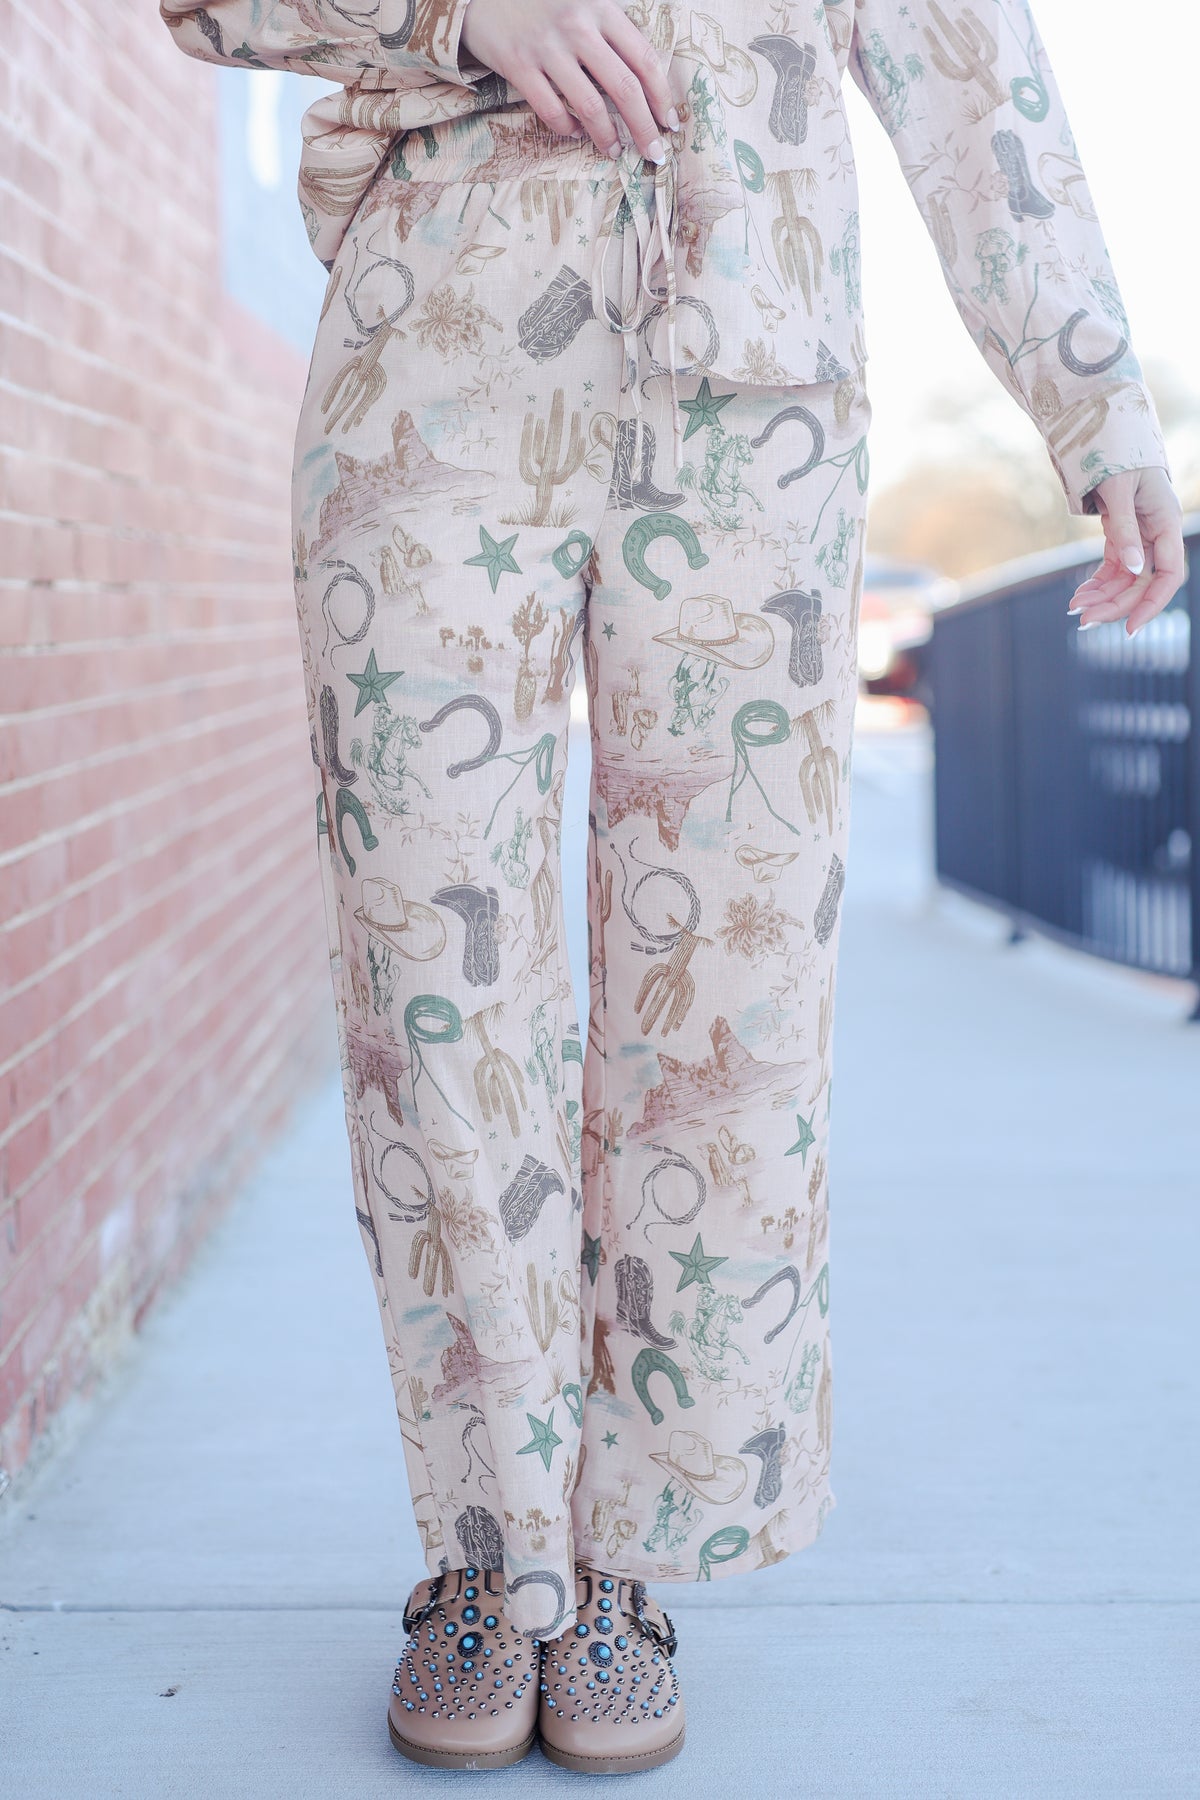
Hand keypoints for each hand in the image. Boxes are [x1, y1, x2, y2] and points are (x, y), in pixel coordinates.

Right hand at [460, 0, 679, 161]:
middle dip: (644, 127)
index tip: (669, 122)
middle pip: (624, 88)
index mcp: (601, 8)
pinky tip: (574, 132)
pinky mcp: (519, 65)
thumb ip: (611, 32)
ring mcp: (547, 47)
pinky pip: (552, 110)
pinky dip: (567, 128)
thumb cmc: (542, 4)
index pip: (643, 59)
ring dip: (607, 136)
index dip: (662, 96)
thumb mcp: (583, 3)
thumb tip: (645, 80)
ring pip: (590, 106)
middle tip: (653, 152)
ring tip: (614, 151)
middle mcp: (577, 27)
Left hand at [1068, 467, 1184, 636]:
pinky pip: (1114, 568)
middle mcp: (1157, 535)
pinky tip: (1080, 596)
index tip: (1129, 627)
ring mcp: (1141, 537)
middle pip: (1142, 582)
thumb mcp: (1120, 491)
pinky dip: (1098, 583)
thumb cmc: (1119, 455)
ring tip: (1075, 609)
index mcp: (1167, 523)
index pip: (1168, 575)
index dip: (1152, 603)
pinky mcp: (1123, 536)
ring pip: (1126, 579)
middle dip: (1115, 604)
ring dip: (1102, 597)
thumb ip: (1126, 530)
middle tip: (1084, 621)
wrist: (1108, 434)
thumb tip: (1134, 569)